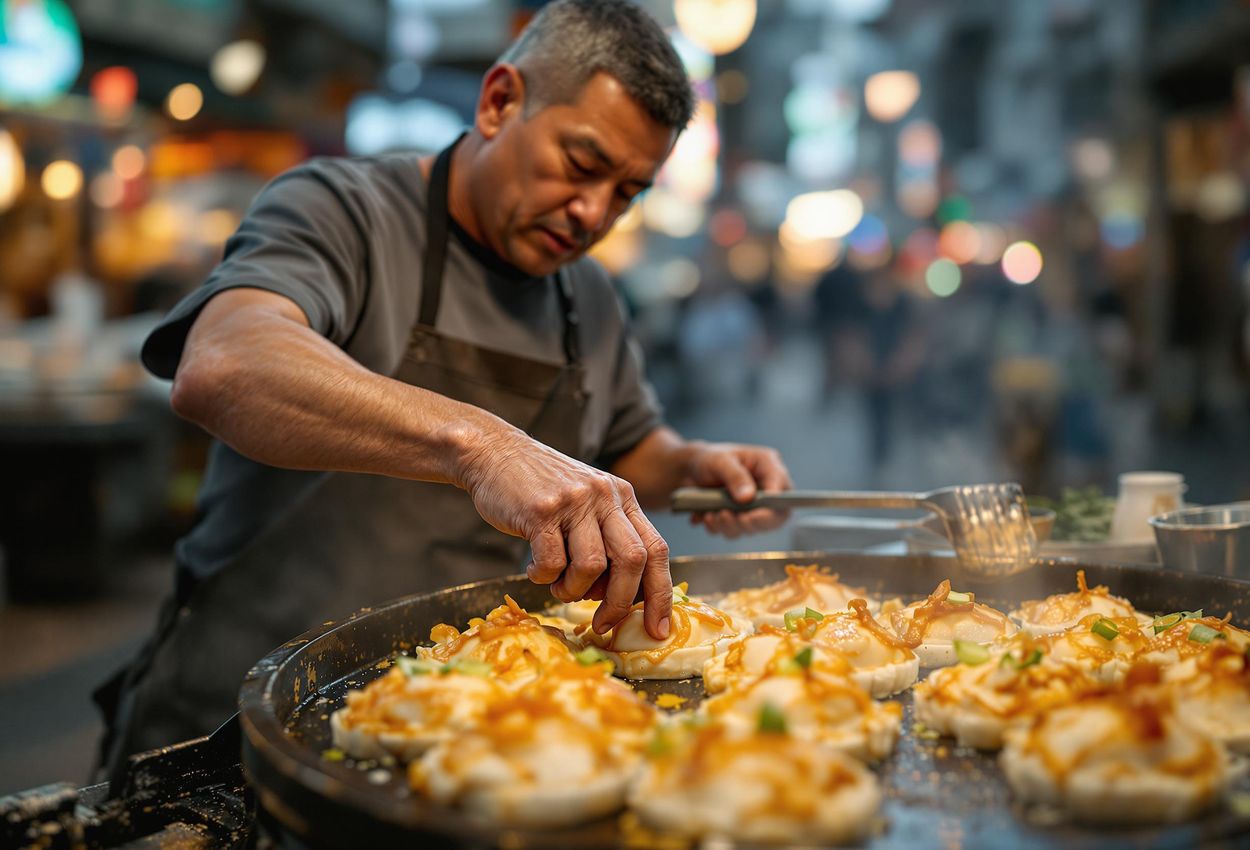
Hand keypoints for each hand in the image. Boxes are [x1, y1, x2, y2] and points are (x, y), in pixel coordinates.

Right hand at [458, 425, 670, 639]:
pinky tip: (535, 568)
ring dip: (574, 591)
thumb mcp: (587, 502)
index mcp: (622, 497)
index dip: (661, 595)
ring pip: (592, 566)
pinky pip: (552, 563)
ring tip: (558, 586)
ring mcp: (574, 501)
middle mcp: (605, 496)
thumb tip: (626, 597)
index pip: (656, 550)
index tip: (658, 629)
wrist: (495, 453)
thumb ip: (609, 538)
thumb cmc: (541, 489)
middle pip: (633, 561)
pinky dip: (543, 577)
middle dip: (621, 603)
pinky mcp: (541, 510)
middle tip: (603, 624)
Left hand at [686, 443, 791, 537]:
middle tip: (731, 517)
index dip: (773, 506)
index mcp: (768, 466)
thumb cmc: (709, 458)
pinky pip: (734, 531)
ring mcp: (753, 506)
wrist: (689, 470)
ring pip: (752, 527)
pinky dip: (719, 528)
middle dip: (752, 522)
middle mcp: (765, 488)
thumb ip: (735, 476)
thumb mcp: (720, 461)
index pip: (782, 489)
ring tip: (714, 515)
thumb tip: (748, 498)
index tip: (753, 513)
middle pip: (775, 516)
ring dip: (732, 526)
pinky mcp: (740, 518)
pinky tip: (707, 516)